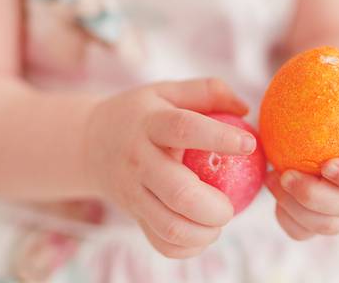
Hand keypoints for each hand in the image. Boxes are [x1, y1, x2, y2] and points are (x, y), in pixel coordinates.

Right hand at [83, 78, 255, 258]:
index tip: (249, 144)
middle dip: (214, 206)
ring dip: (204, 232)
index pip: (184, 129)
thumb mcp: (168, 91)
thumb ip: (208, 91)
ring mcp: (133, 192)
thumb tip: (245, 109)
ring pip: (170, 226)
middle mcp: (139, 159)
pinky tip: (203, 232)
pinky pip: (162, 243)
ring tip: (218, 221)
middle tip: (231, 205)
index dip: (219, 137)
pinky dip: (189, 247)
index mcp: (150, 123)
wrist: (90, 143)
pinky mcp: (133, 215)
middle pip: (179, 191)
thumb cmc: (142, 114)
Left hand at [265, 61, 338, 239]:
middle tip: (286, 175)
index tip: (328, 164)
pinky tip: (271, 187)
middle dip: (315, 198)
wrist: (333, 123)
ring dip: (295, 208)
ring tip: (272, 178)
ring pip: (323, 226)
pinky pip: (301, 230)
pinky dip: (285, 216)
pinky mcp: (319, 219)